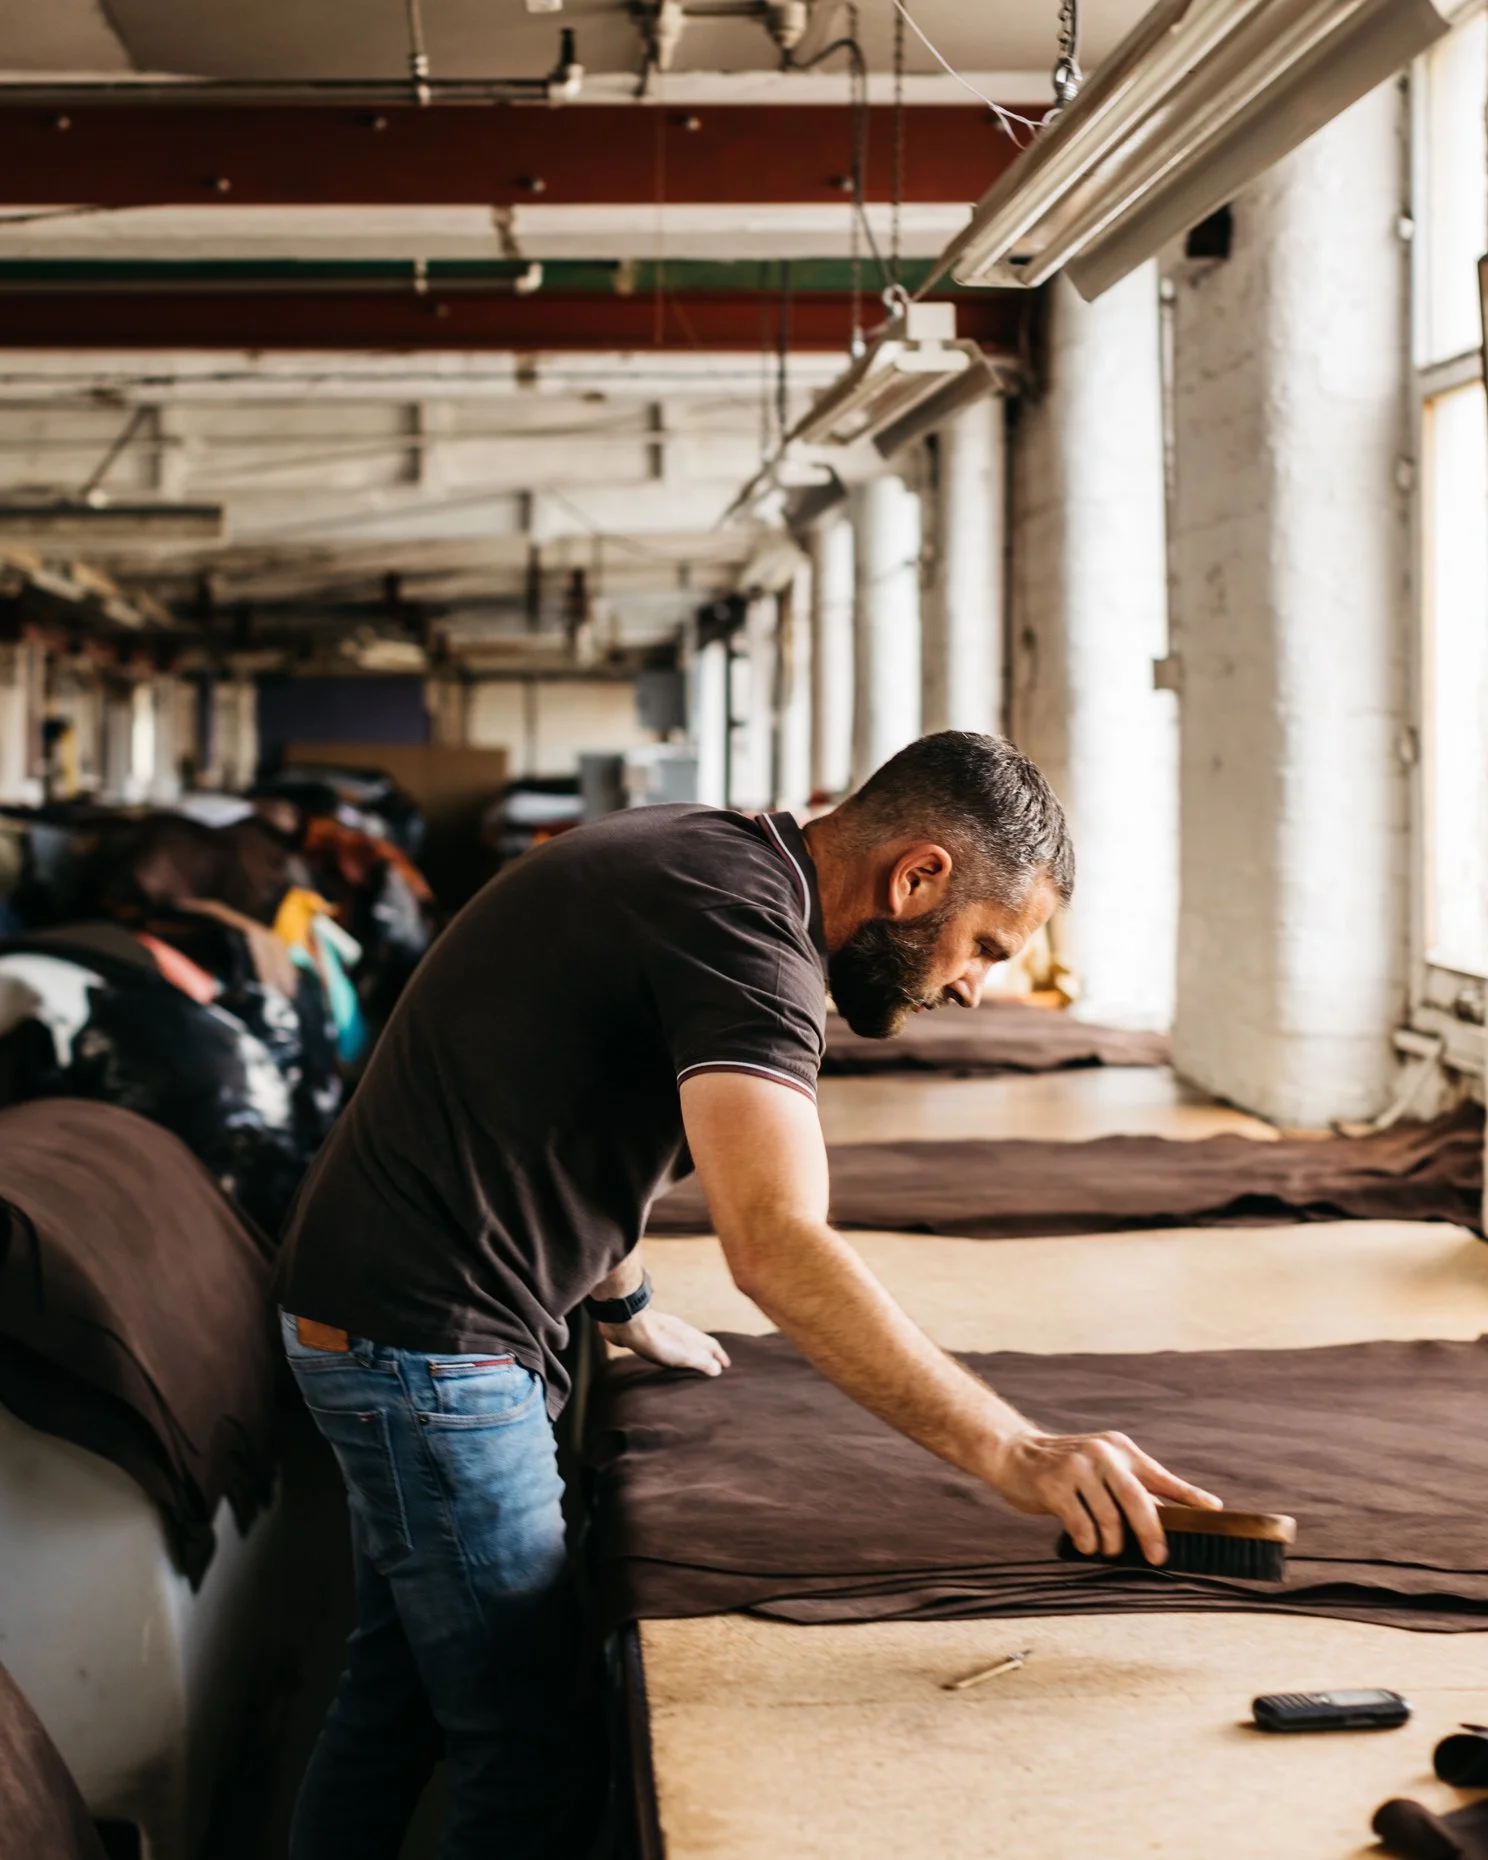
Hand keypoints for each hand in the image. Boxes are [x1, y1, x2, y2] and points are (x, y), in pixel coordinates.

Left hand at [597, 1308, 731, 1377]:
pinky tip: (665, 1359)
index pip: (712, 1346)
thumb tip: (718, 1370)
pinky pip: (667, 1345)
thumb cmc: (658, 1340)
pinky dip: (673, 1353)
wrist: (629, 1323)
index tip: (727, 1366)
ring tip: (691, 1364)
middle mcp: (682, 1332)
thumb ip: (702, 1362)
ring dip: (690, 1353)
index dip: (720, 1356)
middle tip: (713, 1365)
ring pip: (683, 1343)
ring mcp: (666, 1332)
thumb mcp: (685, 1355)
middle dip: (708, 1354)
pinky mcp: (649, 1335)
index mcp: (692, 1337)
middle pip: (699, 1342)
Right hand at [987, 1428, 1221, 1565]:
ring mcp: (1077, 1469)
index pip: (1161, 1476)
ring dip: (1112, 1544)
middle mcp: (1102, 1455)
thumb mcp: (1101, 1467)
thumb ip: (1130, 1486)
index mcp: (1120, 1449)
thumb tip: (1167, 1520)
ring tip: (1108, 1549)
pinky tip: (1086, 1544)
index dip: (1189, 1495)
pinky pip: (1082, 1526)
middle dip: (1152, 1534)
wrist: (1015, 1453)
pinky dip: (1088, 1543)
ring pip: (1110, 1520)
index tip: (1213, 1510)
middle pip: (1138, 1501)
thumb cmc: (1065, 1468)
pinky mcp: (1054, 1486)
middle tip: (1158, 1556)